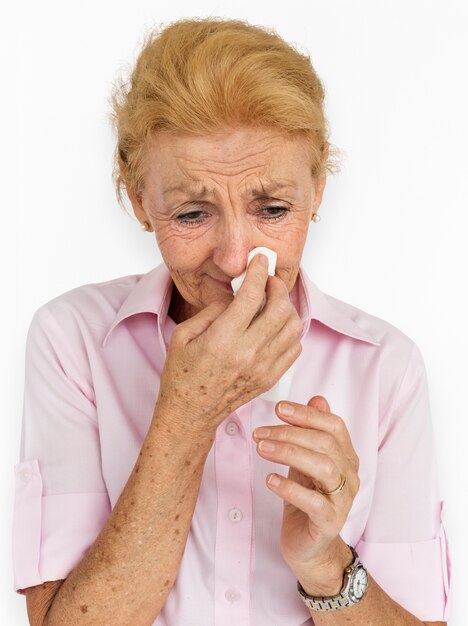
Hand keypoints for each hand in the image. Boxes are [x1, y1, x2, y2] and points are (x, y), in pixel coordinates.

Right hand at [156, 254, 302, 432]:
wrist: (191, 412)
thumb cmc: (182, 374)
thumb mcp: (184, 335)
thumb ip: (212, 310)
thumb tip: (236, 294)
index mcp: (223, 339)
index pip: (251, 295)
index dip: (258, 271)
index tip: (260, 260)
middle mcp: (247, 353)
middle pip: (280, 308)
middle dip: (277, 286)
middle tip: (268, 281)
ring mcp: (263, 367)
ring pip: (293, 326)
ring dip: (286, 307)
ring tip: (273, 302)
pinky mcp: (271, 378)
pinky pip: (295, 347)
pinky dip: (290, 331)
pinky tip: (275, 326)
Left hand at [252, 395, 359, 594]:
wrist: (310, 548)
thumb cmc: (306, 499)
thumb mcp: (305, 461)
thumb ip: (311, 433)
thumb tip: (317, 399)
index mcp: (346, 457)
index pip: (334, 425)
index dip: (306, 414)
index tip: (278, 409)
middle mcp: (349, 476)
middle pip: (325, 443)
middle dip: (290, 432)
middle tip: (260, 432)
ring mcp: (342, 500)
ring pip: (323, 467)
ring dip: (288, 453)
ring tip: (261, 449)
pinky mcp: (329, 523)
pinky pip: (313, 502)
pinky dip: (289, 488)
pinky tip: (270, 480)